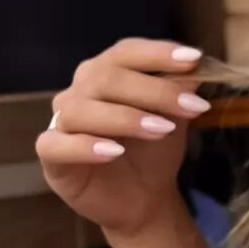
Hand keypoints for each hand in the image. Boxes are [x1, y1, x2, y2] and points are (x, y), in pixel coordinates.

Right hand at [36, 38, 211, 240]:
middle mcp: (80, 89)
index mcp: (107, 70)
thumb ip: (181, 89)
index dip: (158, 53)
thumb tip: (197, 66)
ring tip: (161, 130)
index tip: (194, 59)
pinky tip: (115, 151)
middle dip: (154, 90)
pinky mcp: (51, 155)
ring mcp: (61, 120)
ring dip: (125, 117)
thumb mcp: (174, 115)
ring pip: (81, 109)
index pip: (127, 51)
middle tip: (191, 107)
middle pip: (107, 77)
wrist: (144, 196)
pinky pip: (55, 144)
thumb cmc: (154, 148)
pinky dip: (85, 146)